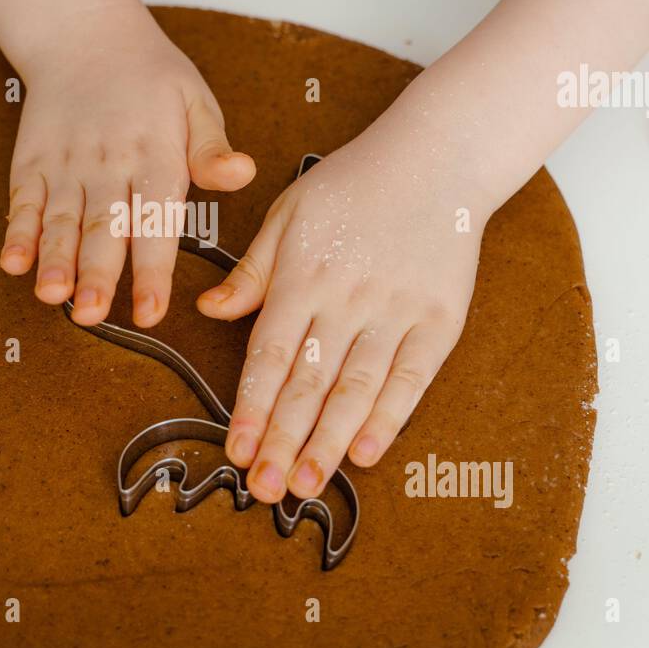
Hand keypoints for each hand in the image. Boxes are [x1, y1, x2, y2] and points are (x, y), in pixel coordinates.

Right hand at [1, 3, 254, 326]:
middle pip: (103, 228)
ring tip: (52, 295)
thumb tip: (242, 175)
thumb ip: (212, 148)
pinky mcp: (32, 163)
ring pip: (61, 220)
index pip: (156, 224)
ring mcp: (66, 165)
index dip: (152, 271)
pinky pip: (24, 202)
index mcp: (156, 157)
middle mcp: (109, 166)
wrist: (84, 34)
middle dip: (96, 274)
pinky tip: (13, 263)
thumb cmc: (150, 77)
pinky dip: (17, 233)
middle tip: (93, 314)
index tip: (151, 310)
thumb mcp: (195, 102)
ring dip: (55, 260)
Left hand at [197, 111, 487, 501]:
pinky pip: (412, 377)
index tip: (234, 449)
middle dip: (282, 439)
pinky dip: (390, 416)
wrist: (436, 159)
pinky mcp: (439, 320)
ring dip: (330, 442)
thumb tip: (209, 310)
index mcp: (303, 276)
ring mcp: (397, 311)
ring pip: (357, 388)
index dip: (251, 406)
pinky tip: (367, 452)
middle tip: (264, 488)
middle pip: (309, 382)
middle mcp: (347, 299)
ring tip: (305, 483)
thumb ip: (252, 271)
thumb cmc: (353, 185)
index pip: (270, 354)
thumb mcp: (288, 214)